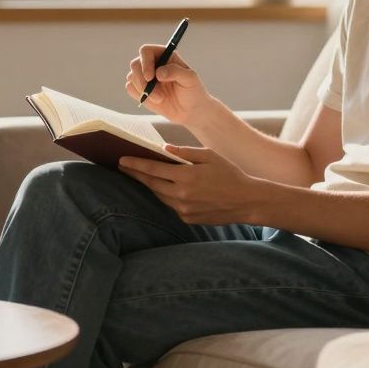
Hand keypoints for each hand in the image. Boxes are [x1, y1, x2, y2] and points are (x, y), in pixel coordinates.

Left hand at [117, 144, 269, 225]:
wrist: (246, 201)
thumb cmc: (229, 174)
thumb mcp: (209, 156)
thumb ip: (184, 153)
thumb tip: (164, 149)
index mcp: (186, 177)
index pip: (153, 169)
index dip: (135, 164)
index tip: (121, 159)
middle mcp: (181, 195)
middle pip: (151, 183)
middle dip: (136, 174)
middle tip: (123, 166)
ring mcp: (184, 209)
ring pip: (159, 195)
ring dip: (149, 185)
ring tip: (139, 175)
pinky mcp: (188, 218)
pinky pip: (171, 205)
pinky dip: (165, 195)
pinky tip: (162, 187)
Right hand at [125, 46, 212, 125]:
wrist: (190, 111)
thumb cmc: (193, 91)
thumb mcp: (190, 79)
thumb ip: (176, 72)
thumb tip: (159, 72)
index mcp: (164, 55)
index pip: (146, 51)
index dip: (145, 62)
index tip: (150, 77)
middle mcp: (153, 64)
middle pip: (135, 64)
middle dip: (142, 81)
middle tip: (156, 95)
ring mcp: (145, 76)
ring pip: (132, 77)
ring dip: (143, 90)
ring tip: (160, 99)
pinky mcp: (141, 89)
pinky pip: (130, 88)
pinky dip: (139, 95)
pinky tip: (154, 100)